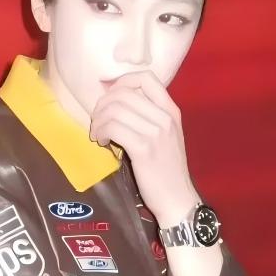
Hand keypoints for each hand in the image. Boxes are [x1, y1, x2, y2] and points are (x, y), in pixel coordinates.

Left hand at [88, 71, 197, 225]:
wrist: (177, 198)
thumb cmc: (165, 169)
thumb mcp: (163, 136)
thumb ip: (146, 116)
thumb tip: (114, 101)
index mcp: (171, 110)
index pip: (146, 77)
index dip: (120, 82)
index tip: (108, 99)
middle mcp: (165, 117)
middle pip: (123, 93)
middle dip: (102, 106)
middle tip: (98, 122)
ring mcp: (156, 132)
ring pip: (114, 110)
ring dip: (98, 121)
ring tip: (98, 135)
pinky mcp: (144, 149)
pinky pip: (113, 128)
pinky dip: (101, 133)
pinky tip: (102, 143)